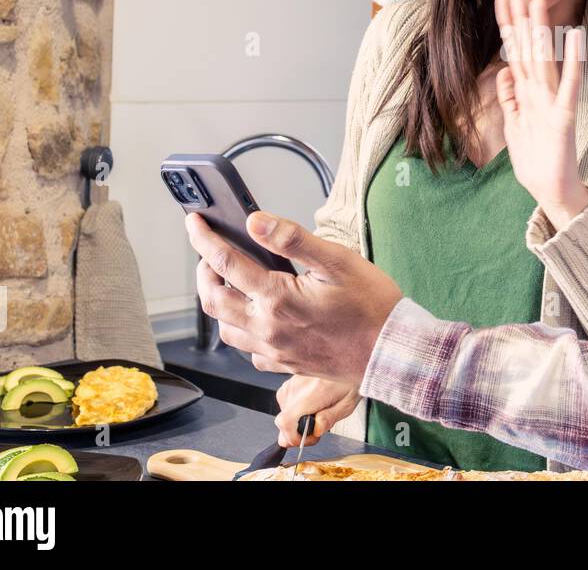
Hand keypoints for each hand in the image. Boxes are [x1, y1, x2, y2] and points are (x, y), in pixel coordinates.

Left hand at [189, 211, 403, 388]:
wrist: (392, 353)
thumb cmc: (373, 306)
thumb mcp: (338, 261)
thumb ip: (293, 240)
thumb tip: (255, 221)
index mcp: (278, 299)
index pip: (225, 263)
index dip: (204, 239)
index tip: (195, 223)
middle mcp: (268, 328)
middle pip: (213, 300)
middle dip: (203, 272)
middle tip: (208, 254)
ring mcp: (275, 350)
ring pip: (225, 329)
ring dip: (219, 303)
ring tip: (229, 283)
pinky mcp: (286, 365)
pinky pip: (248, 351)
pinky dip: (241, 331)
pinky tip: (255, 318)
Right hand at [274, 375, 358, 447]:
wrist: (347, 361)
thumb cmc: (350, 380)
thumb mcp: (347, 404)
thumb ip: (330, 418)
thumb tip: (316, 430)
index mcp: (312, 393)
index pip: (286, 422)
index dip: (292, 437)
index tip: (306, 439)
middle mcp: (296, 388)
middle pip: (283, 423)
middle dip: (299, 433)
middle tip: (318, 428)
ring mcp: (291, 385)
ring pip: (284, 416)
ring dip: (298, 422)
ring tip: (318, 414)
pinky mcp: (289, 383)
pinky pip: (286, 405)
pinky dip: (297, 411)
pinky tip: (312, 406)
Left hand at [495, 0, 587, 229]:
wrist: (554, 192)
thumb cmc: (536, 160)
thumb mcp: (514, 126)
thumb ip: (509, 98)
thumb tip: (503, 72)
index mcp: (525, 95)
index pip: (513, 54)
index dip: (506, 27)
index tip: (499, 0)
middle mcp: (539, 93)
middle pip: (526, 50)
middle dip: (521, 20)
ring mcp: (551, 103)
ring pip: (543, 61)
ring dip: (540, 31)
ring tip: (539, 2)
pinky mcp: (563, 118)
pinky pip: (568, 87)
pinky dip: (571, 63)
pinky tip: (576, 39)